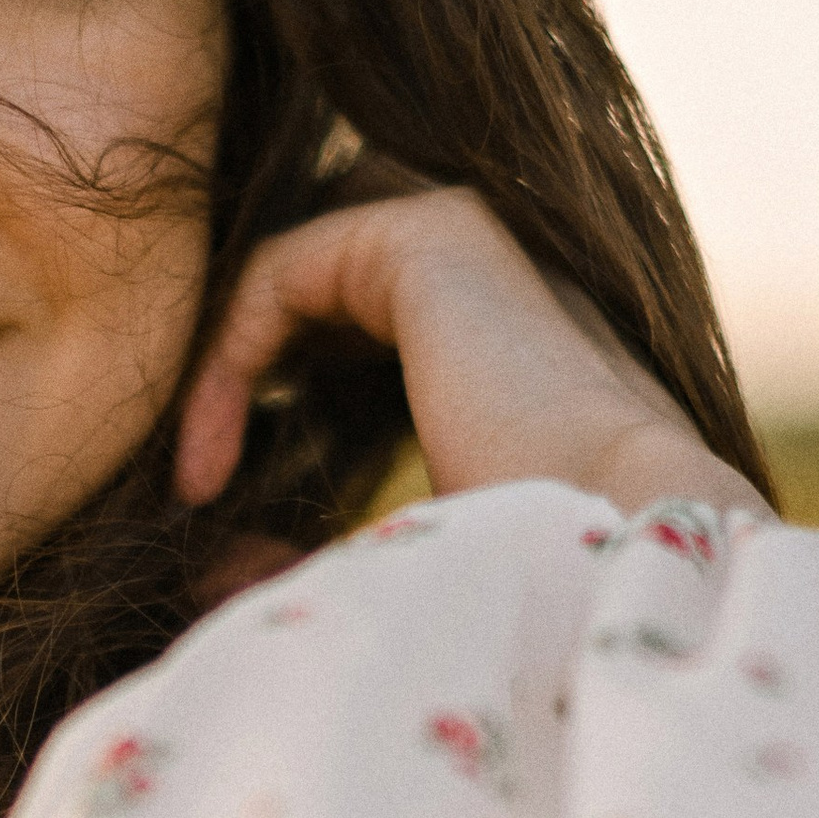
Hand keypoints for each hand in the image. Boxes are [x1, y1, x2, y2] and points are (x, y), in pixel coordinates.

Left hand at [174, 184, 765, 522]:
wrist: (625, 556)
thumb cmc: (530, 584)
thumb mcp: (397, 567)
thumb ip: (306, 554)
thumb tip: (205, 573)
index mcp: (504, 342)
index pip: (345, 343)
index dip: (264, 420)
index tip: (216, 528)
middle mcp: (490, 273)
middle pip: (309, 300)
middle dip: (237, 384)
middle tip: (194, 487)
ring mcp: (466, 236)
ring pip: (284, 281)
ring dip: (222, 375)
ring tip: (196, 482)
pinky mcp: (426, 233)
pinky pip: (275, 274)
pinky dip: (225, 364)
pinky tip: (207, 465)